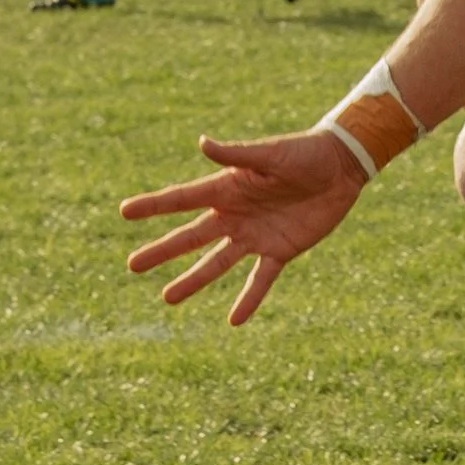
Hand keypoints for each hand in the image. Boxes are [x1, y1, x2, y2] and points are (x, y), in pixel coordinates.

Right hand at [121, 131, 365, 323]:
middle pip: (191, 237)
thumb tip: (202, 143)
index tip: (125, 212)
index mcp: (227, 188)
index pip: (182, 199)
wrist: (340, 168)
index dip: (153, 206)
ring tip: (167, 298)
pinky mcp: (280, 251)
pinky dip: (249, 300)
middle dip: (162, 251)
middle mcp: (234, 215)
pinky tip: (234, 321)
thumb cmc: (303, 153)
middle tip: (132, 265)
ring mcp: (254, 236)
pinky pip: (260, 280)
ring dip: (193, 280)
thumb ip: (236, 155)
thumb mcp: (270, 154)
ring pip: (216, 263)